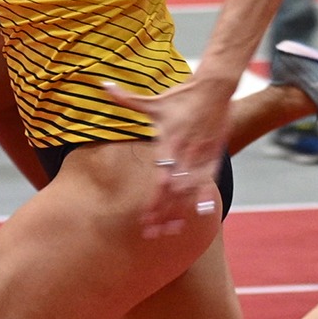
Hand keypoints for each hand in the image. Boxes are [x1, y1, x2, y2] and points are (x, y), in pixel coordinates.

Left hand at [104, 78, 230, 237]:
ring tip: (172, 229)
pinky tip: (202, 212)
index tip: (145, 219)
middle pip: (173, 191)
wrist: (214, 88)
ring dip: (182, 210)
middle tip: (153, 232)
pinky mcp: (214, 156)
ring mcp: (202, 156)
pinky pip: (209, 180)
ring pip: (191, 190)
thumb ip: (127, 99)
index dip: (154, 202)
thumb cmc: (181, 96)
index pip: (160, 180)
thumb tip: (103, 86)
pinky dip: (205, 196)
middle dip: (164, 213)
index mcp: (169, 143)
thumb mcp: (154, 101)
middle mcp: (186, 154)